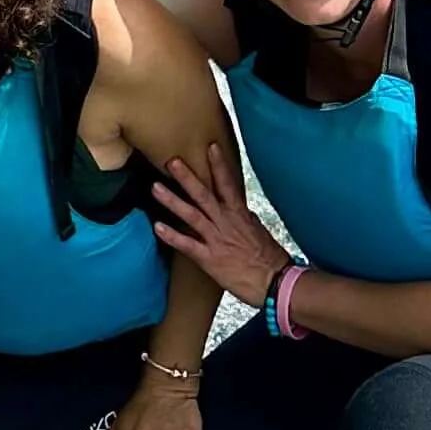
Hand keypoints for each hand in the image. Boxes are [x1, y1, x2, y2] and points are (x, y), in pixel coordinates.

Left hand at [150, 141, 292, 308]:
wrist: (275, 282)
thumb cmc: (269, 258)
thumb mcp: (258, 231)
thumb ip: (244, 217)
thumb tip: (238, 207)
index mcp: (239, 215)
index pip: (228, 184)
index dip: (219, 165)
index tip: (210, 147)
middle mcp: (226, 223)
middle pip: (205, 195)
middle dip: (188, 178)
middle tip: (171, 161)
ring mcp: (217, 240)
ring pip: (192, 216)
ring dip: (173, 201)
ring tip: (155, 188)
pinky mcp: (210, 259)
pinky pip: (188, 245)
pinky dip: (173, 236)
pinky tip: (157, 227)